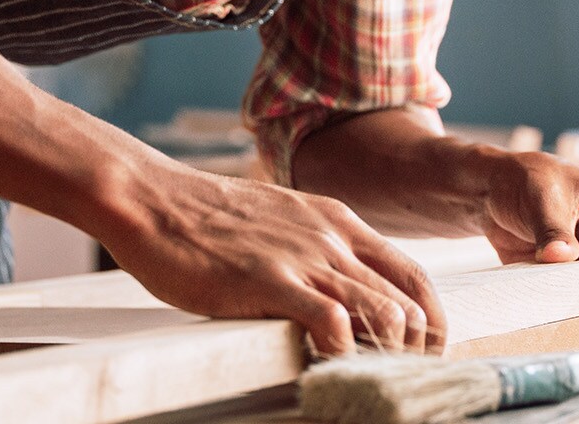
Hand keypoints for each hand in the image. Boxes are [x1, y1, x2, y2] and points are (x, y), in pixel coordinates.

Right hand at [95, 160, 445, 356]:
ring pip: (384, 314)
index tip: (420, 354)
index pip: (413, 274)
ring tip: (368, 379)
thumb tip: (328, 291)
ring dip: (385, 356)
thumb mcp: (276, 220)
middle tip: (400, 379)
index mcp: (336, 221)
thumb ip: (310, 248)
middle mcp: (331, 237)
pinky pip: (333, 324)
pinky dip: (342, 355)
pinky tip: (326, 368)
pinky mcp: (270, 281)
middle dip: (415, 350)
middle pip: (409, 301)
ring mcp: (303, 258)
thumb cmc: (200, 216)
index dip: (429, 322)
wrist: (150, 198)